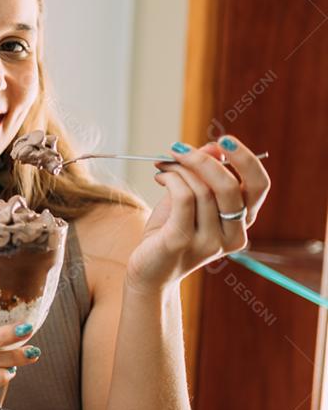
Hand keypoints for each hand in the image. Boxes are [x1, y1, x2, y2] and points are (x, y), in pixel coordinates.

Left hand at [127, 135, 270, 291]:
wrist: (149, 270)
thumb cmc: (170, 231)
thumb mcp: (190, 198)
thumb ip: (204, 174)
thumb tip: (215, 147)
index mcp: (242, 222)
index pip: (259, 186)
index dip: (245, 160)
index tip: (223, 140)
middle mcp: (233, 234)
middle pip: (230, 186)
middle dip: (203, 160)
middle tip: (179, 149)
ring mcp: (210, 242)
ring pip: (202, 190)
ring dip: (179, 169)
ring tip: (163, 166)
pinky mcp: (183, 241)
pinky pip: (183, 198)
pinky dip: (171, 179)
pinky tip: (160, 177)